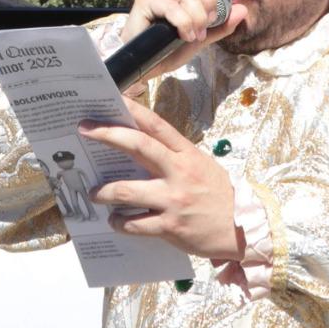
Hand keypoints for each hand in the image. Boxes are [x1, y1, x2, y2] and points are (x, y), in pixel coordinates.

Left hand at [80, 98, 241, 261]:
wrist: (244, 229)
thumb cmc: (218, 195)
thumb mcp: (200, 166)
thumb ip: (172, 158)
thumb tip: (136, 149)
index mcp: (186, 154)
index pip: (156, 125)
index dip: (133, 110)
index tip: (112, 99)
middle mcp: (178, 173)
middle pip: (137, 146)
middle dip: (107, 135)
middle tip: (84, 130)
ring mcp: (173, 200)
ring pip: (127, 191)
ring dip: (104, 191)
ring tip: (94, 193)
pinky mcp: (170, 226)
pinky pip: (135, 224)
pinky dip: (120, 223)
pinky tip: (115, 221)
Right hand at [119, 0, 243, 88]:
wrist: (143, 64)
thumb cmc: (167, 49)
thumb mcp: (200, 38)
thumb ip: (220, 26)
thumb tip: (243, 10)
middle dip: (209, 3)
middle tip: (208, 25)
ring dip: (196, 18)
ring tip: (196, 36)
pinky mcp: (145, 2)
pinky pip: (171, 7)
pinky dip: (183, 23)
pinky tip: (185, 35)